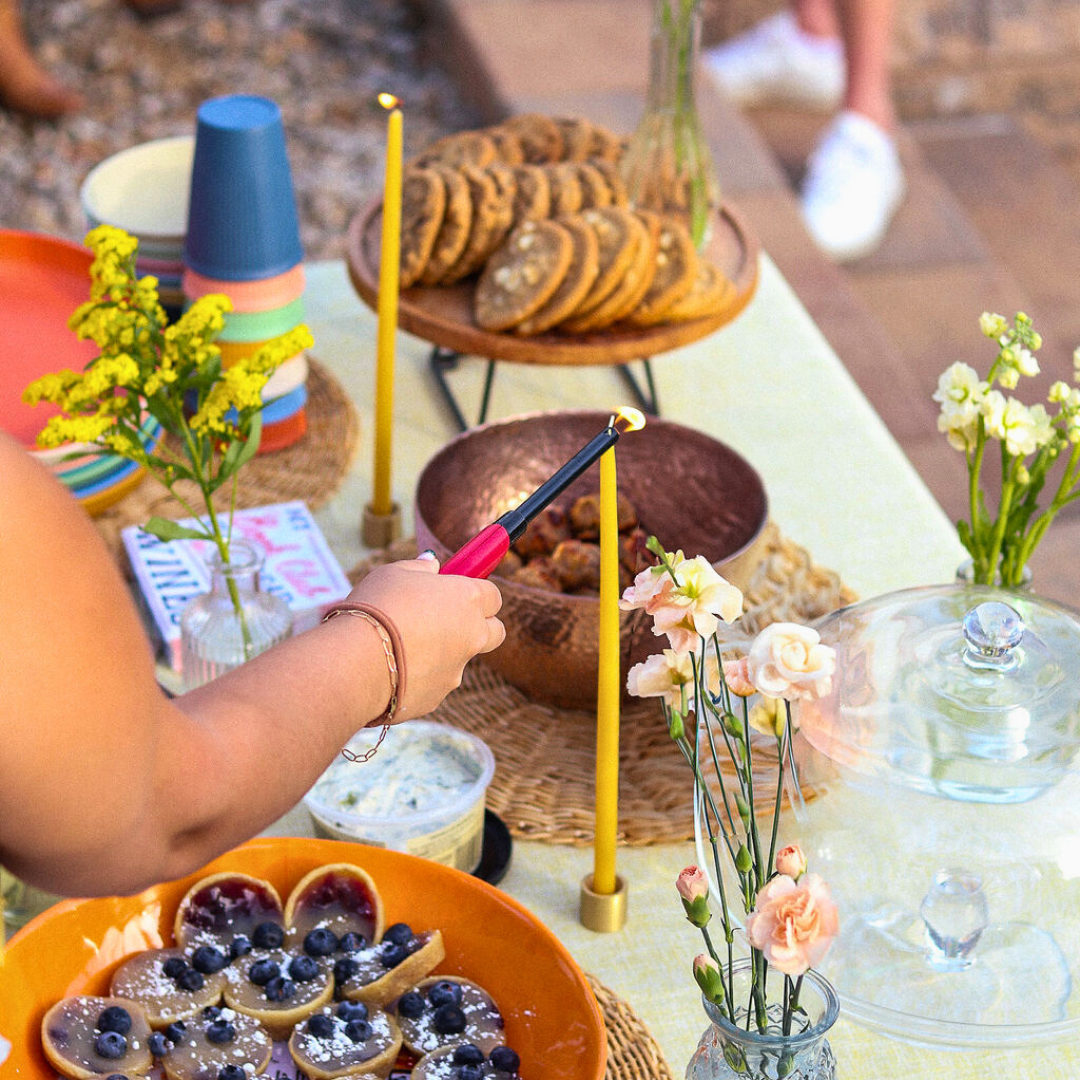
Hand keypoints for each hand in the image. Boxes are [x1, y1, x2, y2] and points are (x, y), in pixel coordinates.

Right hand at [346, 557, 504, 717]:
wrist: (355, 662)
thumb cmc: (376, 608)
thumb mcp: (394, 573)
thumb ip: (420, 567)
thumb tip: (432, 565)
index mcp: (468, 599)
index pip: (493, 595)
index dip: (476, 592)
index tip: (457, 590)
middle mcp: (472, 635)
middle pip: (495, 631)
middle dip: (478, 625)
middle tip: (446, 619)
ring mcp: (457, 670)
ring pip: (460, 659)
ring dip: (442, 652)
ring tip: (401, 645)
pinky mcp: (438, 697)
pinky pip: (434, 682)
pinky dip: (419, 675)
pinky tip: (390, 667)